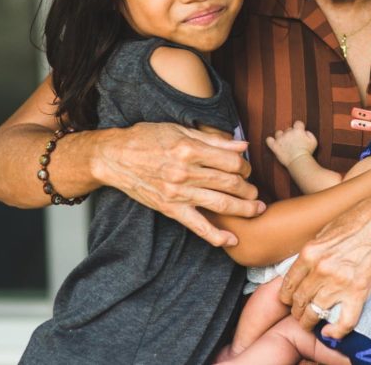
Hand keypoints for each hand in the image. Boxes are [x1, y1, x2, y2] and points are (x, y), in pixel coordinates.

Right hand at [93, 122, 265, 246]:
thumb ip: (213, 140)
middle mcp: (186, 172)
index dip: (246, 166)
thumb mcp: (180, 129)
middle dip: (249, 189)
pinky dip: (215, 236)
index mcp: (190, 149)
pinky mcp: (170, 209)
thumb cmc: (146, 138)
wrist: (114, 157)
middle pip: (231, 183)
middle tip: (255, 191)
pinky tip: (231, 241)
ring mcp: (178, 193)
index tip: (247, 169)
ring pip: (221, 204)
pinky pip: (197, 226)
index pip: (232, 162)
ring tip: (256, 209)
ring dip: (244, 209)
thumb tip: (242, 144)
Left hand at [266, 121, 317, 166]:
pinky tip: (274, 143)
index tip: (300, 133)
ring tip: (284, 143)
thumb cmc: (307, 152)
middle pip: (288, 129)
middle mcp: (288, 132)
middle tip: (294, 142)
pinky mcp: (275, 146)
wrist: (299, 161)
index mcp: (298, 130)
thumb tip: (305, 131)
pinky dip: (270, 141)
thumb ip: (309, 134)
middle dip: (291, 134)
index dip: (299, 128)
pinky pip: (269, 140)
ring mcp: (280, 139)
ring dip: (281, 136)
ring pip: (278, 133)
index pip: (298, 123)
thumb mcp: (314, 141)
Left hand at [279, 192, 370, 339]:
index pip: (288, 284)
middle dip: (298, 310)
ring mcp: (338, 282)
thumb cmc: (361, 218)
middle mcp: (320, 269)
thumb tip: (310, 262)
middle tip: (302, 313)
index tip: (292, 300)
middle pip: (299, 301)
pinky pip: (343, 322)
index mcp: (310, 252)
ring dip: (311, 321)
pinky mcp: (359, 292)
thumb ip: (316, 248)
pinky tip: (330, 334)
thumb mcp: (329, 228)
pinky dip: (335, 332)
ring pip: (314, 314)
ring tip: (313, 324)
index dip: (288, 296)